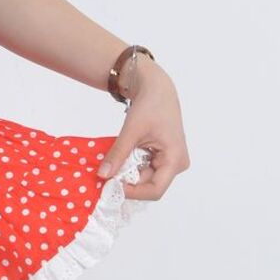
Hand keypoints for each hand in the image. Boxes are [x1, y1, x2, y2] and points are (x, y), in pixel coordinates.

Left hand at [97, 60, 188, 201]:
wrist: (156, 87)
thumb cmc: (151, 105)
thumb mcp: (131, 131)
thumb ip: (118, 154)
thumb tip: (103, 175)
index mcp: (175, 160)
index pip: (155, 190)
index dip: (133, 192)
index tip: (111, 185)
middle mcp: (176, 164)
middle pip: (148, 184)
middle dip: (127, 181)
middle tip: (105, 176)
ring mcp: (169, 161)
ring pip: (144, 177)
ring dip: (127, 173)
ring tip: (111, 164)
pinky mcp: (161, 157)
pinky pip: (144, 168)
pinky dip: (130, 165)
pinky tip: (119, 159)